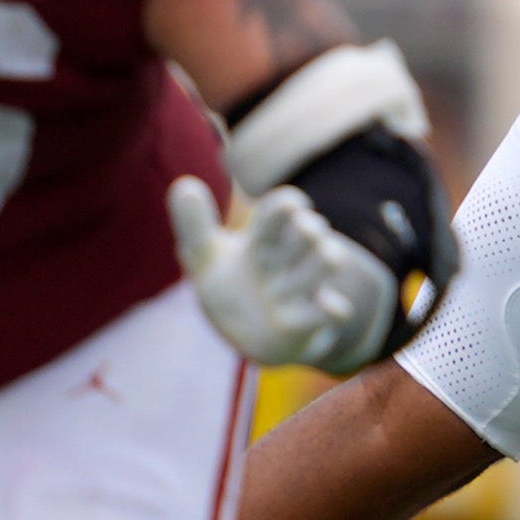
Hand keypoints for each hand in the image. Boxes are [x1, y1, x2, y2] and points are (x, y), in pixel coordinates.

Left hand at [169, 177, 399, 372]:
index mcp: (263, 240)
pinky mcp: (311, 323)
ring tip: (317, 266)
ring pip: (329, 262)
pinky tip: (329, 305)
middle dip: (310, 227)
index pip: (283, 208)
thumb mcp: (204, 259)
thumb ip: (194, 225)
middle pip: (311, 230)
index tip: (292, 208)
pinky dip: (335, 307)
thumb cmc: (230, 288)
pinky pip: (336, 311)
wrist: (255, 336)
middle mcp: (287, 259)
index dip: (289, 203)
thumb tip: (183, 183)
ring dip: (324, 260)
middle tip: (305, 230)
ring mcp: (302, 290)